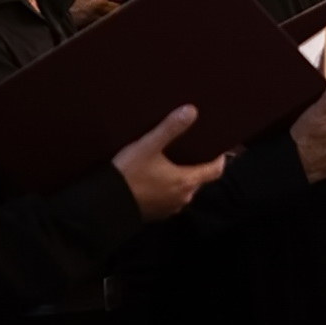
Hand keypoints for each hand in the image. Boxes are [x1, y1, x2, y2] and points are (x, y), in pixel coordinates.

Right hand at [112, 105, 226, 221]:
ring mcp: (170, 208)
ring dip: (182, 179)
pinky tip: (158, 179)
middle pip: (200, 180)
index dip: (220, 160)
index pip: (215, 171)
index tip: (220, 149)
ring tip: (175, 163)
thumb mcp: (148, 146)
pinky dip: (169, 189)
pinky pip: (169, 199)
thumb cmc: (130, 173)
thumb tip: (192, 110)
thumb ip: (170, 128)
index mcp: (187, 182)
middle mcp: (183, 198)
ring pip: (183, 190)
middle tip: (194, 152)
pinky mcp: (156, 214)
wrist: (105, 204)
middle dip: (199, 167)